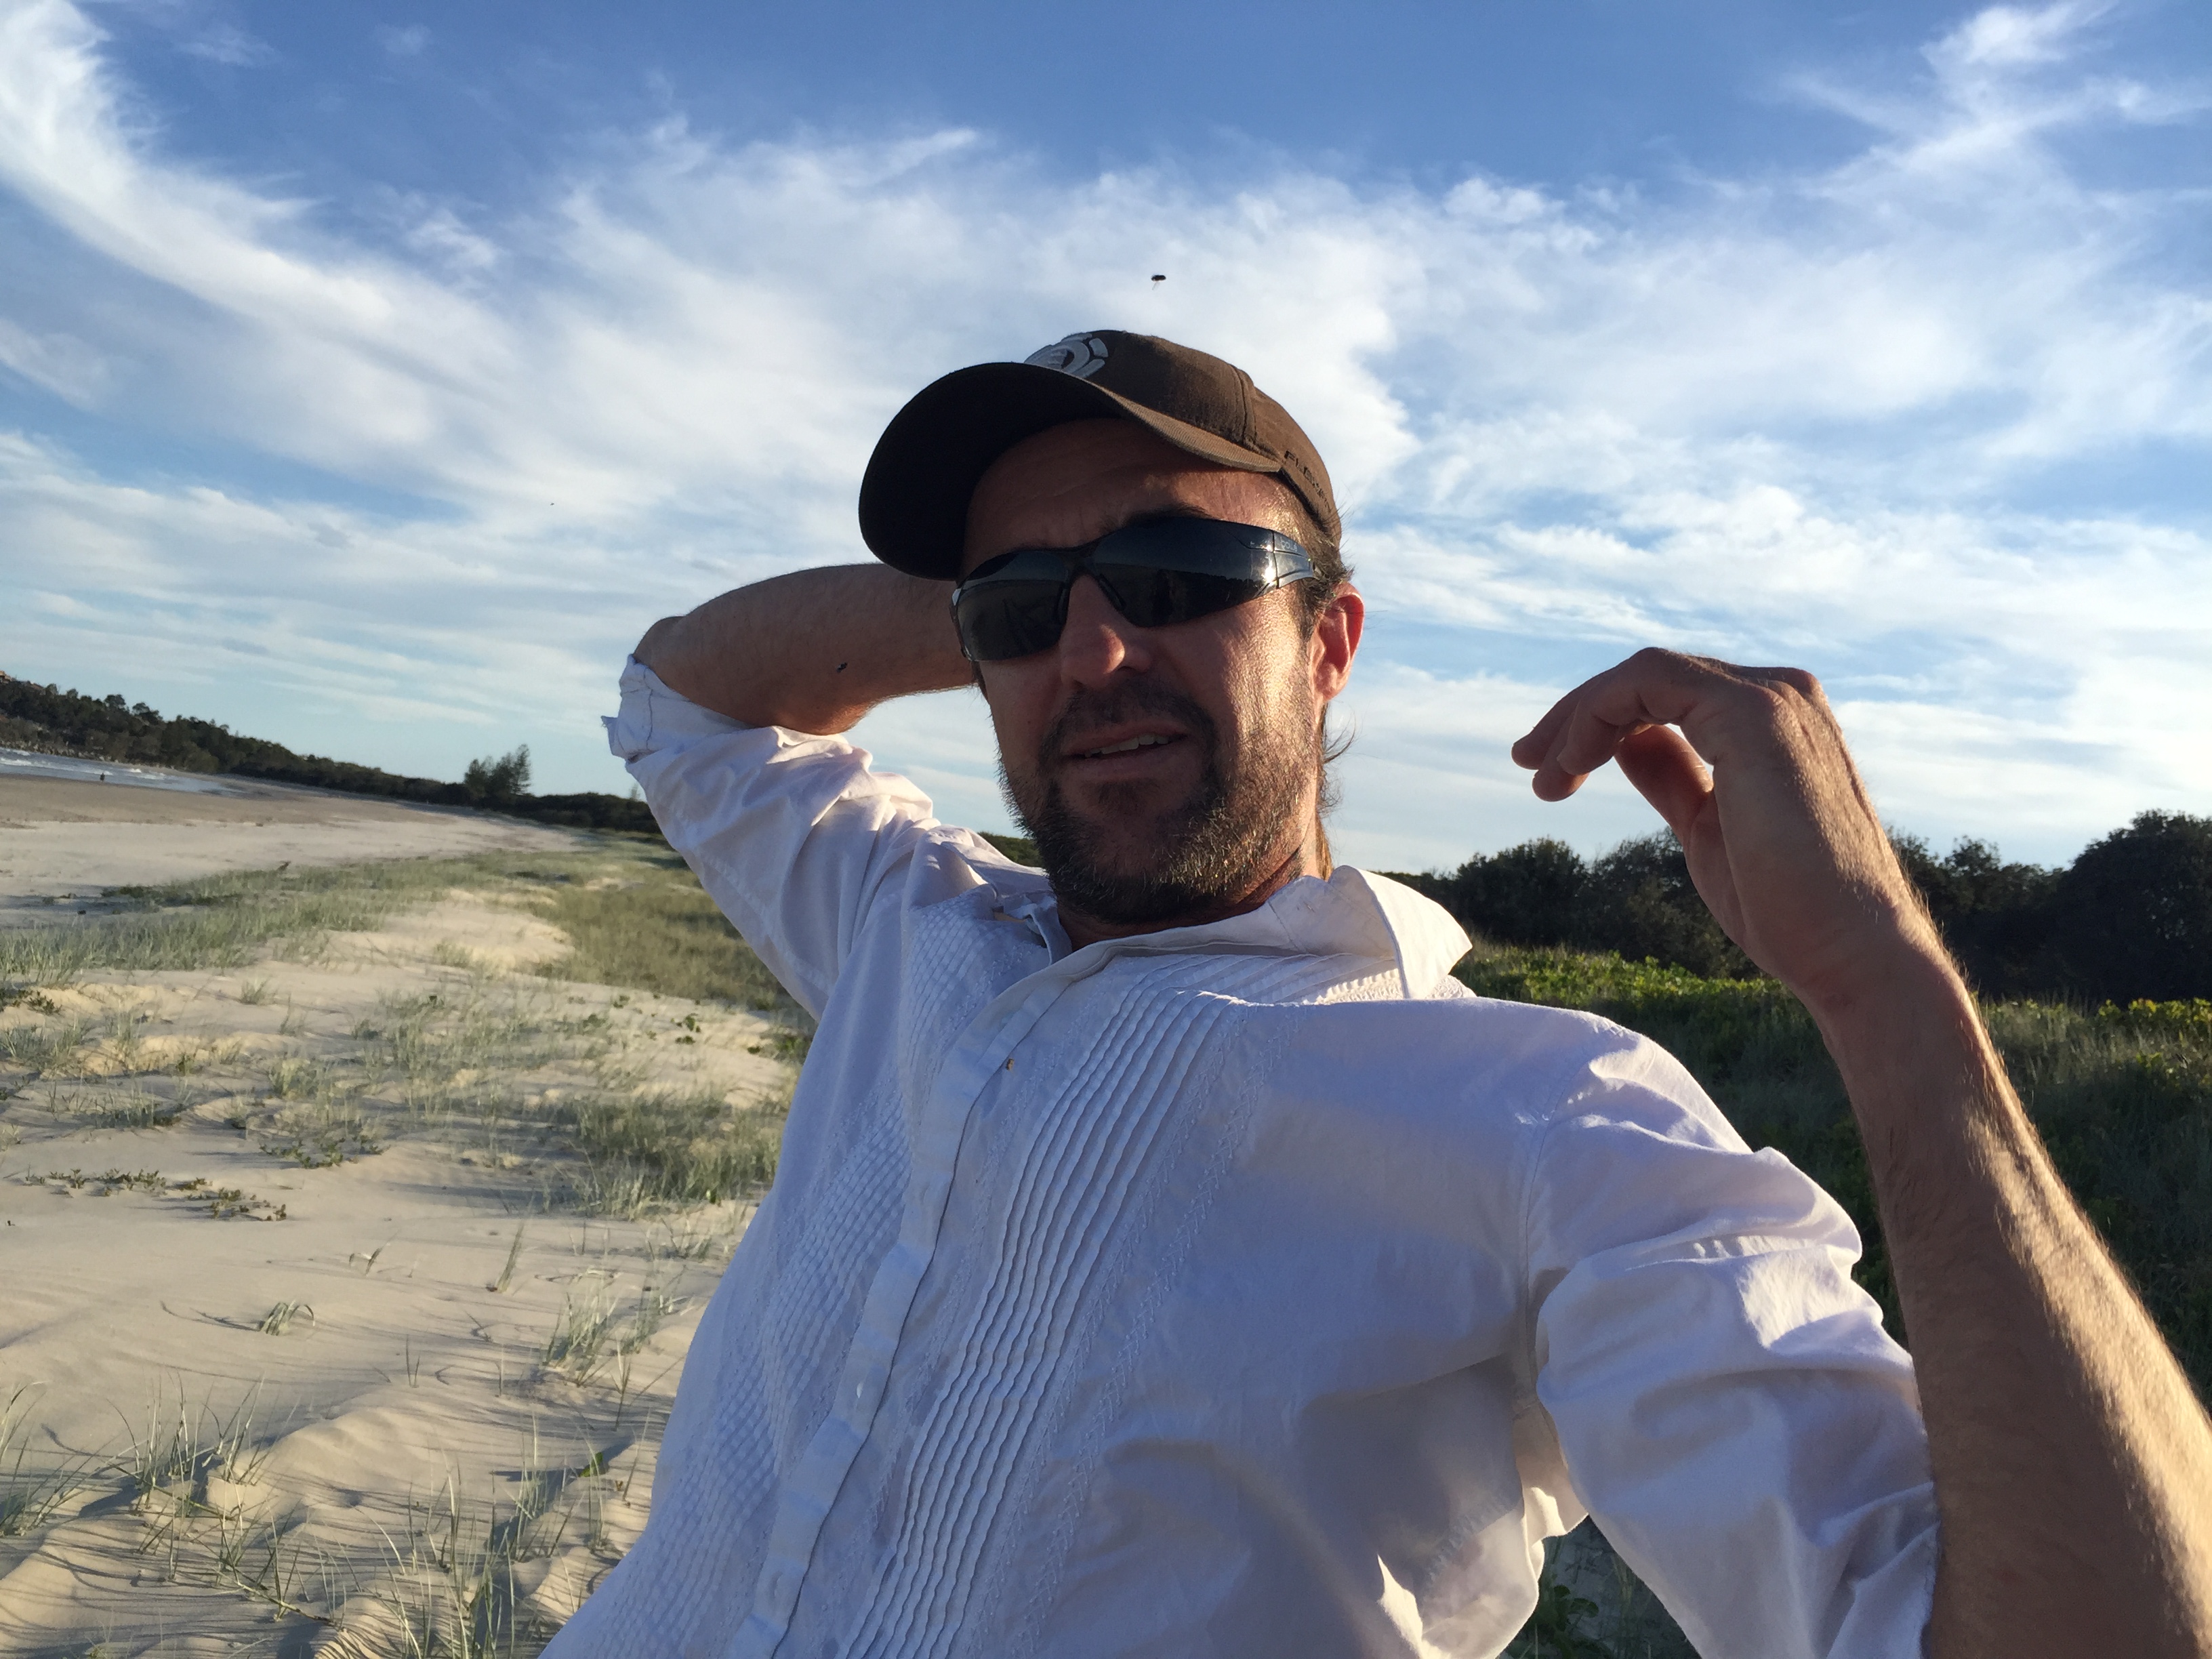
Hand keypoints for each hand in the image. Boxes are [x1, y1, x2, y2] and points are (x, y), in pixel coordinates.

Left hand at [1511, 648, 1942, 1016]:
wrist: (1850, 955)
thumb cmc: (1787, 908)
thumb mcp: (1707, 827)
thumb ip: (1673, 776)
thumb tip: (1625, 745)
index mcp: (1775, 721)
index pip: (1670, 696)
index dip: (1601, 724)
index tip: (1551, 775)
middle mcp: (1781, 696)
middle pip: (1652, 678)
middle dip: (1578, 717)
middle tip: (1529, 766)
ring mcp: (1773, 699)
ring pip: (1644, 673)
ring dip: (1579, 718)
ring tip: (1543, 776)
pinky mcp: (1754, 715)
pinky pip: (1649, 682)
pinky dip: (1597, 716)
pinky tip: (1572, 767)